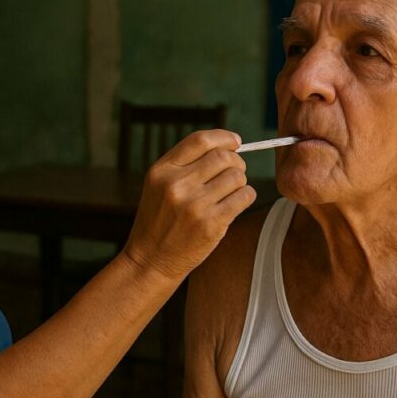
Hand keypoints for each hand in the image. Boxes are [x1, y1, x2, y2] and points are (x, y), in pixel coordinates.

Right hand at [123, 129, 255, 280]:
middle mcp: (176, 185)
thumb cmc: (159, 221)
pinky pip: (244, 197)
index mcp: (162, 170)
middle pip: (223, 157)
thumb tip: (227, 146)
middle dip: (236, 162)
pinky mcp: (211, 224)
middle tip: (234, 172)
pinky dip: (246, 197)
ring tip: (230, 192)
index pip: (200, 140)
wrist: (150, 260)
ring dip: (240, 182)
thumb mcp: (158, 186)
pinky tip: (236, 203)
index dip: (223, 137)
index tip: (235, 142)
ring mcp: (194, 205)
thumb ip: (184, 164)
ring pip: (237, 177)